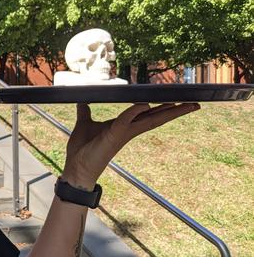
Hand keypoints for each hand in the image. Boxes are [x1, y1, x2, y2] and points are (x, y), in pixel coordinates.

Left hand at [60, 102, 200, 189]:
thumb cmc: (81, 149)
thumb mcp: (84, 124)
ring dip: (168, 112)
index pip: (146, 115)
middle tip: (194, 104)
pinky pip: (125, 120)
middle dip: (175, 111)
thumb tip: (82, 102)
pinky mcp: (113, 136)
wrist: (76, 168)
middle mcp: (127, 130)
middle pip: (156, 118)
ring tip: (186, 106)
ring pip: (150, 120)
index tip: (175, 101)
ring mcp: (122, 134)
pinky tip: (145, 104)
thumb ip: (85, 113)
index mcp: (122, 126)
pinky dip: (134, 111)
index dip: (160, 108)